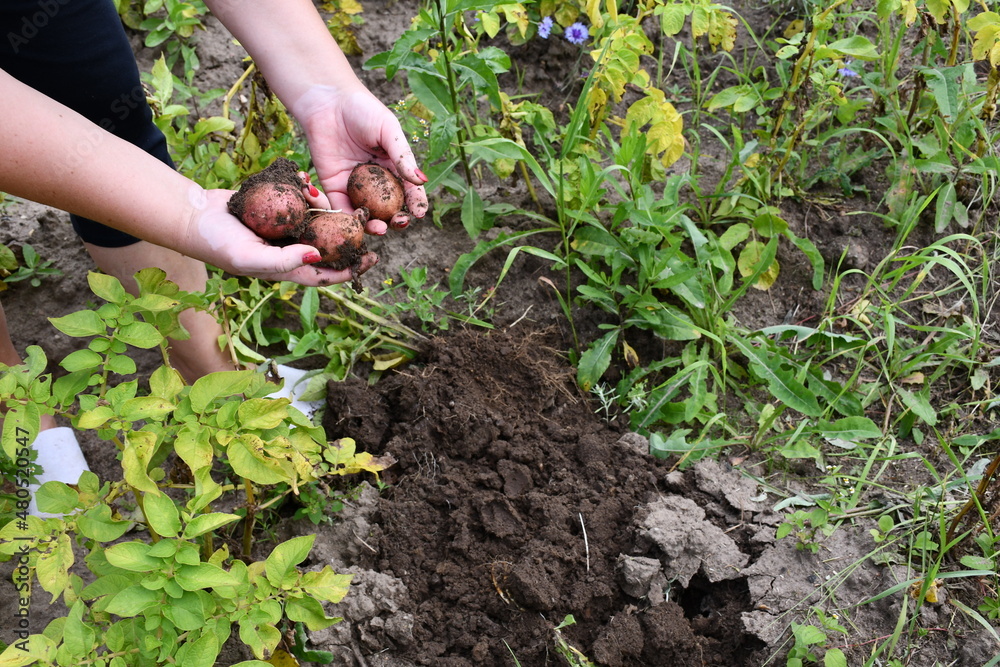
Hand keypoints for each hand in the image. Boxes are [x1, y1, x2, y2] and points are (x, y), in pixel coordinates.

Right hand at [186, 188, 376, 284]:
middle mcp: (289, 248)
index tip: (371, 259)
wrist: (192, 216)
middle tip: (371, 225)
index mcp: (287, 267)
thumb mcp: (249, 258)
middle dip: (349, 238)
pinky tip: (310, 179)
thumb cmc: (217, 244)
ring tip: (346, 201)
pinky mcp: (275, 206)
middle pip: (327, 246)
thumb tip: (318, 256)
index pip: (325, 273)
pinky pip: (297, 199)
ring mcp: (283, 226)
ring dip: (329, 210)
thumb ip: (282, 261)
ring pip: (315, 220)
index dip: (349, 270)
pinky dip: (304, 190)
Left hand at [291, 85, 428, 234]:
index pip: (408, 190)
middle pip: (389, 207)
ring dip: (374, 224)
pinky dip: (349, 218)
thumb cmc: (362, 110)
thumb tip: (422, 181)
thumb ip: (402, 156)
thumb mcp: (388, 130)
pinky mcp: (333, 186)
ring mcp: (355, 185)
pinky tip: (356, 221)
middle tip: (400, 222)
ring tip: (380, 228)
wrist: (327, 101)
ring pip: (367, 212)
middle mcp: (376, 180)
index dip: (416, 203)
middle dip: (397, 219)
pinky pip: (342, 207)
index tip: (419, 213)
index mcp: (394, 166)